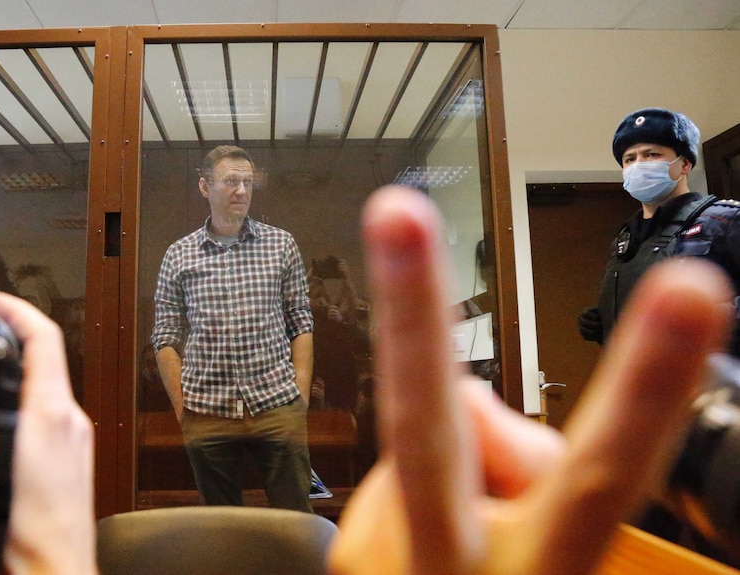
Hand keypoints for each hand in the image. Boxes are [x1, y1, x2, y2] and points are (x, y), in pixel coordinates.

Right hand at [0, 292, 95, 574]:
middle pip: (50, 361)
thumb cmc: (18, 531)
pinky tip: (5, 424)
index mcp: (50, 410)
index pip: (44, 337)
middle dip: (17, 341)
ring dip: (23, 374)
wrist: (51, 571)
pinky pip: (54, 417)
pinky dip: (30, 404)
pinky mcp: (76, 461)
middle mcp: (72, 420)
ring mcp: (78, 441)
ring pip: (52, 390)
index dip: (18, 310)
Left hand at [328, 186, 730, 574]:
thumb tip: (466, 389)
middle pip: (425, 433)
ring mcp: (383, 561)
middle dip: (412, 317)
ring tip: (486, 533)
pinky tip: (454, 540)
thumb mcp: (556, 547)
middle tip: (396, 211)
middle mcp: (444, 566)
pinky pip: (399, 488)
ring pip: (421, 451)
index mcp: (534, 572)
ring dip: (461, 473)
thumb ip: (526, 467)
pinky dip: (434, 497)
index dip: (649, 383)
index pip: (595, 473)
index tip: (694, 291)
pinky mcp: (356, 554)